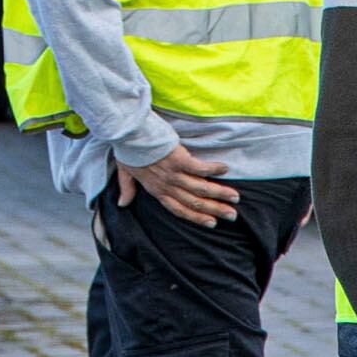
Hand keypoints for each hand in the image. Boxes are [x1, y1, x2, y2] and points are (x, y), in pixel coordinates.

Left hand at [113, 146, 238, 225]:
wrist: (127, 133)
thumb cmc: (127, 150)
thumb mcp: (124, 172)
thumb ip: (127, 189)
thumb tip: (122, 204)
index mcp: (156, 190)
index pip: (179, 209)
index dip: (196, 218)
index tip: (212, 223)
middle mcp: (167, 186)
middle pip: (194, 202)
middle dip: (215, 209)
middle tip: (232, 215)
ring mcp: (174, 174)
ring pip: (201, 188)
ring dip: (219, 193)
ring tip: (235, 197)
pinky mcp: (179, 159)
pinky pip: (200, 168)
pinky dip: (213, 169)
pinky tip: (225, 169)